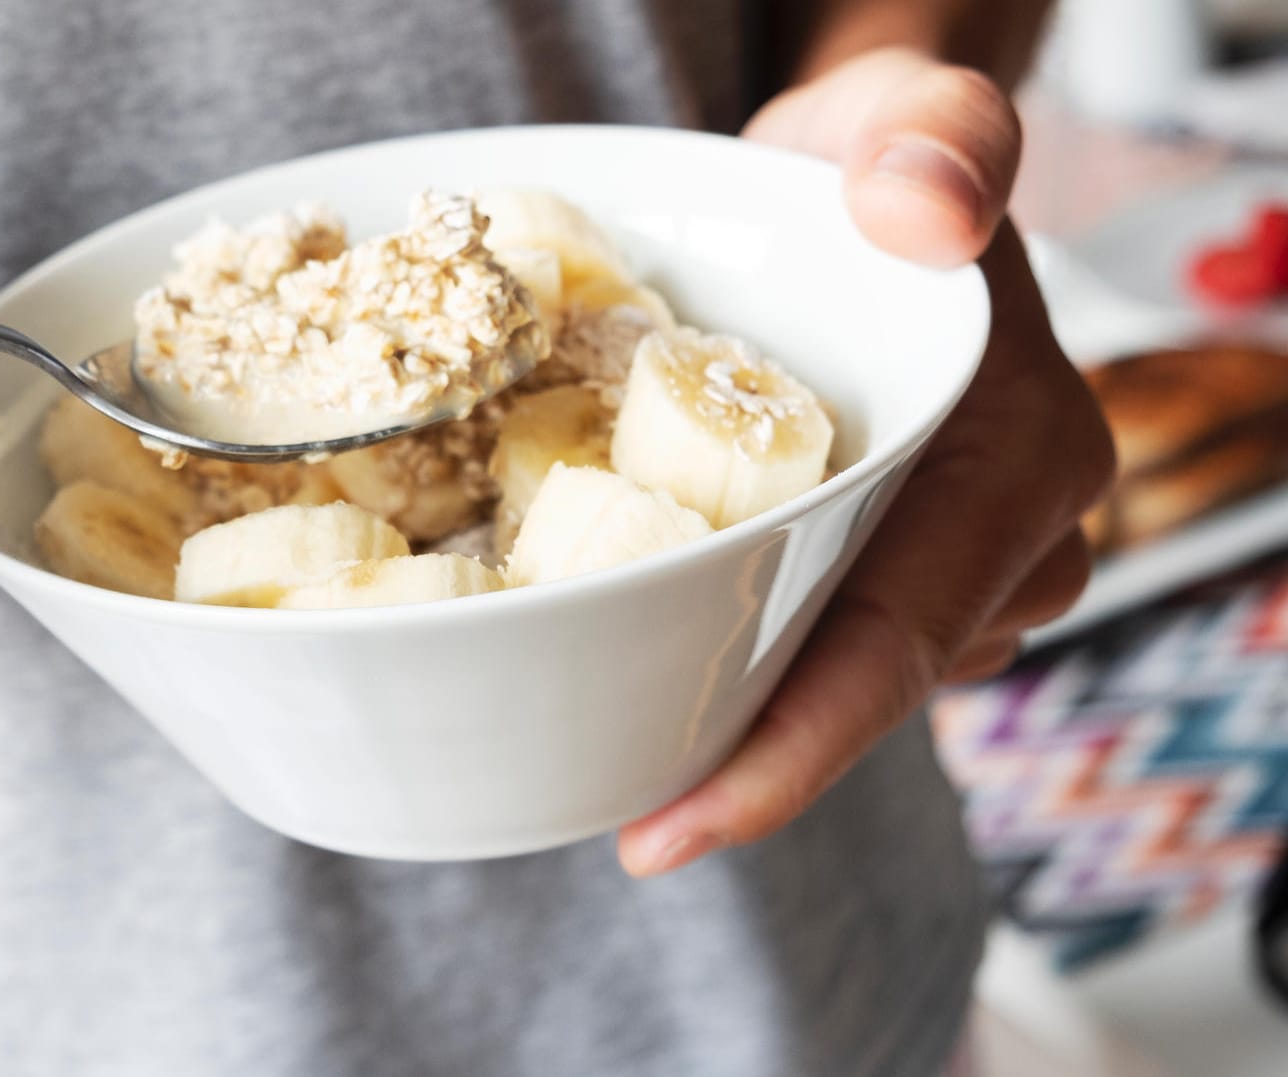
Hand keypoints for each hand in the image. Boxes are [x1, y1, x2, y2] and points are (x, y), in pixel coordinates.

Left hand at [617, 49, 1113, 874]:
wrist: (861, 191)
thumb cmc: (873, 163)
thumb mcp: (901, 116)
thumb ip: (928, 138)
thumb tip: (926, 210)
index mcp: (1013, 454)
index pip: (896, 640)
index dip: (785, 755)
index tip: (670, 830)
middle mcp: (1002, 534)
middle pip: (858, 689)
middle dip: (743, 768)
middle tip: (620, 825)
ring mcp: (950, 562)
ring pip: (834, 674)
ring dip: (732, 714)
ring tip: (613, 750)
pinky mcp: (890, 561)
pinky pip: (815, 635)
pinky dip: (736, 656)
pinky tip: (646, 667)